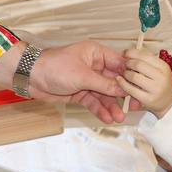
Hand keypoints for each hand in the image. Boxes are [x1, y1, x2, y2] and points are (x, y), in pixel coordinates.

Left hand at [0, 41, 125, 123]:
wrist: (31, 77)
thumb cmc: (54, 67)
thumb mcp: (82, 75)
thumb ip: (104, 84)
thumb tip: (124, 89)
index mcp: (96, 53)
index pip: (120, 63)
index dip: (131, 76)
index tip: (141, 88)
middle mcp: (94, 66)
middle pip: (114, 81)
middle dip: (123, 95)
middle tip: (134, 108)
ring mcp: (87, 80)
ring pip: (104, 94)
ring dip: (111, 106)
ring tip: (119, 118)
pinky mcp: (80, 92)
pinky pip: (94, 101)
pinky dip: (100, 109)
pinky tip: (107, 118)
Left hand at [116, 49, 171, 117]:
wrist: (170, 102)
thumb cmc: (162, 83)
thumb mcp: (159, 69)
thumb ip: (147, 60)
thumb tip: (130, 52)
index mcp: (163, 67)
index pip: (145, 55)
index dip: (132, 52)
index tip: (125, 53)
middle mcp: (161, 77)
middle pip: (138, 65)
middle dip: (128, 63)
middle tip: (125, 64)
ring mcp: (155, 89)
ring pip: (134, 77)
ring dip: (125, 73)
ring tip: (125, 73)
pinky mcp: (148, 99)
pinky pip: (131, 89)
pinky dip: (122, 83)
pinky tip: (120, 80)